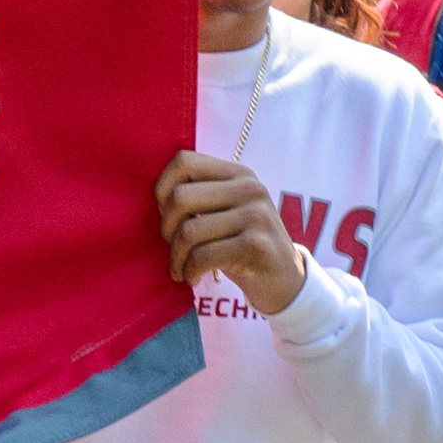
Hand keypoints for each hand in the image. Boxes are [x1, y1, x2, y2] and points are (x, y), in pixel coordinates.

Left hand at [156, 151, 305, 315]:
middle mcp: (249, 189)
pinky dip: (189, 271)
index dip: (162, 187)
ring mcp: (255, 216)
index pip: (184, 161)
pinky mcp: (255, 246)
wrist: (285, 280)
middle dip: (166, 228)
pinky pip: (202, 256)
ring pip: (189, 231)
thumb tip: (157, 199)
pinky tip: (192, 278)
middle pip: (180, 197)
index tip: (165, 215)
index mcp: (239, 174)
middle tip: (173, 247)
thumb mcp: (227, 212)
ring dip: (176, 257)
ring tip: (181, 268)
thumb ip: (201, 197)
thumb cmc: (244, 245)